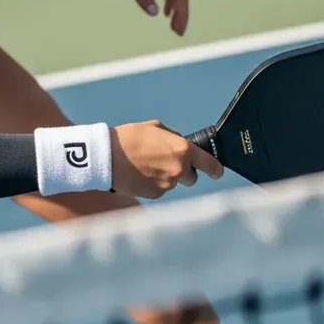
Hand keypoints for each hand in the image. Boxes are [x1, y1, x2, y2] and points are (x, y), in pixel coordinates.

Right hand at [109, 120, 223, 198]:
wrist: (106, 157)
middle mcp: (179, 169)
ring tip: (144, 166)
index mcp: (182, 150)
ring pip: (173, 182)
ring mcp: (168, 184)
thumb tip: (180, 146)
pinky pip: (159, 189)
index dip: (215, 169)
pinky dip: (152, 184)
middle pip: (191, 177)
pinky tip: (139, 174)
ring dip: (164, 177)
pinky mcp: (155, 195)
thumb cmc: (129, 138)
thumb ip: (173, 138)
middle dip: (182, 172)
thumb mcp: (155, 128)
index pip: (209, 163)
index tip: (217, 171)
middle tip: (164, 163)